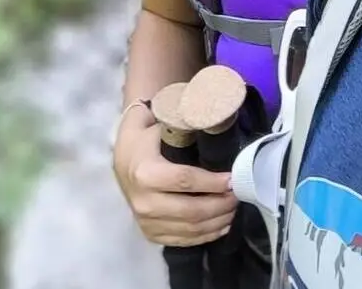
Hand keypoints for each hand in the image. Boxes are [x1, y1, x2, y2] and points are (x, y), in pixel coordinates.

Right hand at [113, 117, 236, 247]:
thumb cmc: (144, 138)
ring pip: (189, 229)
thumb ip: (181, 122)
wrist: (123, 159)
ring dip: (217, 221)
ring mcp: (146, 222)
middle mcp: (144, 202)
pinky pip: (182, 241)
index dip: (212, 182)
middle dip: (220, 204)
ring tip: (234, 208)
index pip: (185, 181)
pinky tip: (222, 225)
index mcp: (145, 173)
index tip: (233, 179)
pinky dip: (205, 235)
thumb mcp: (157, 123)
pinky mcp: (150, 233)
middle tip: (239, 195)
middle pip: (191, 211)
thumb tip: (213, 121)